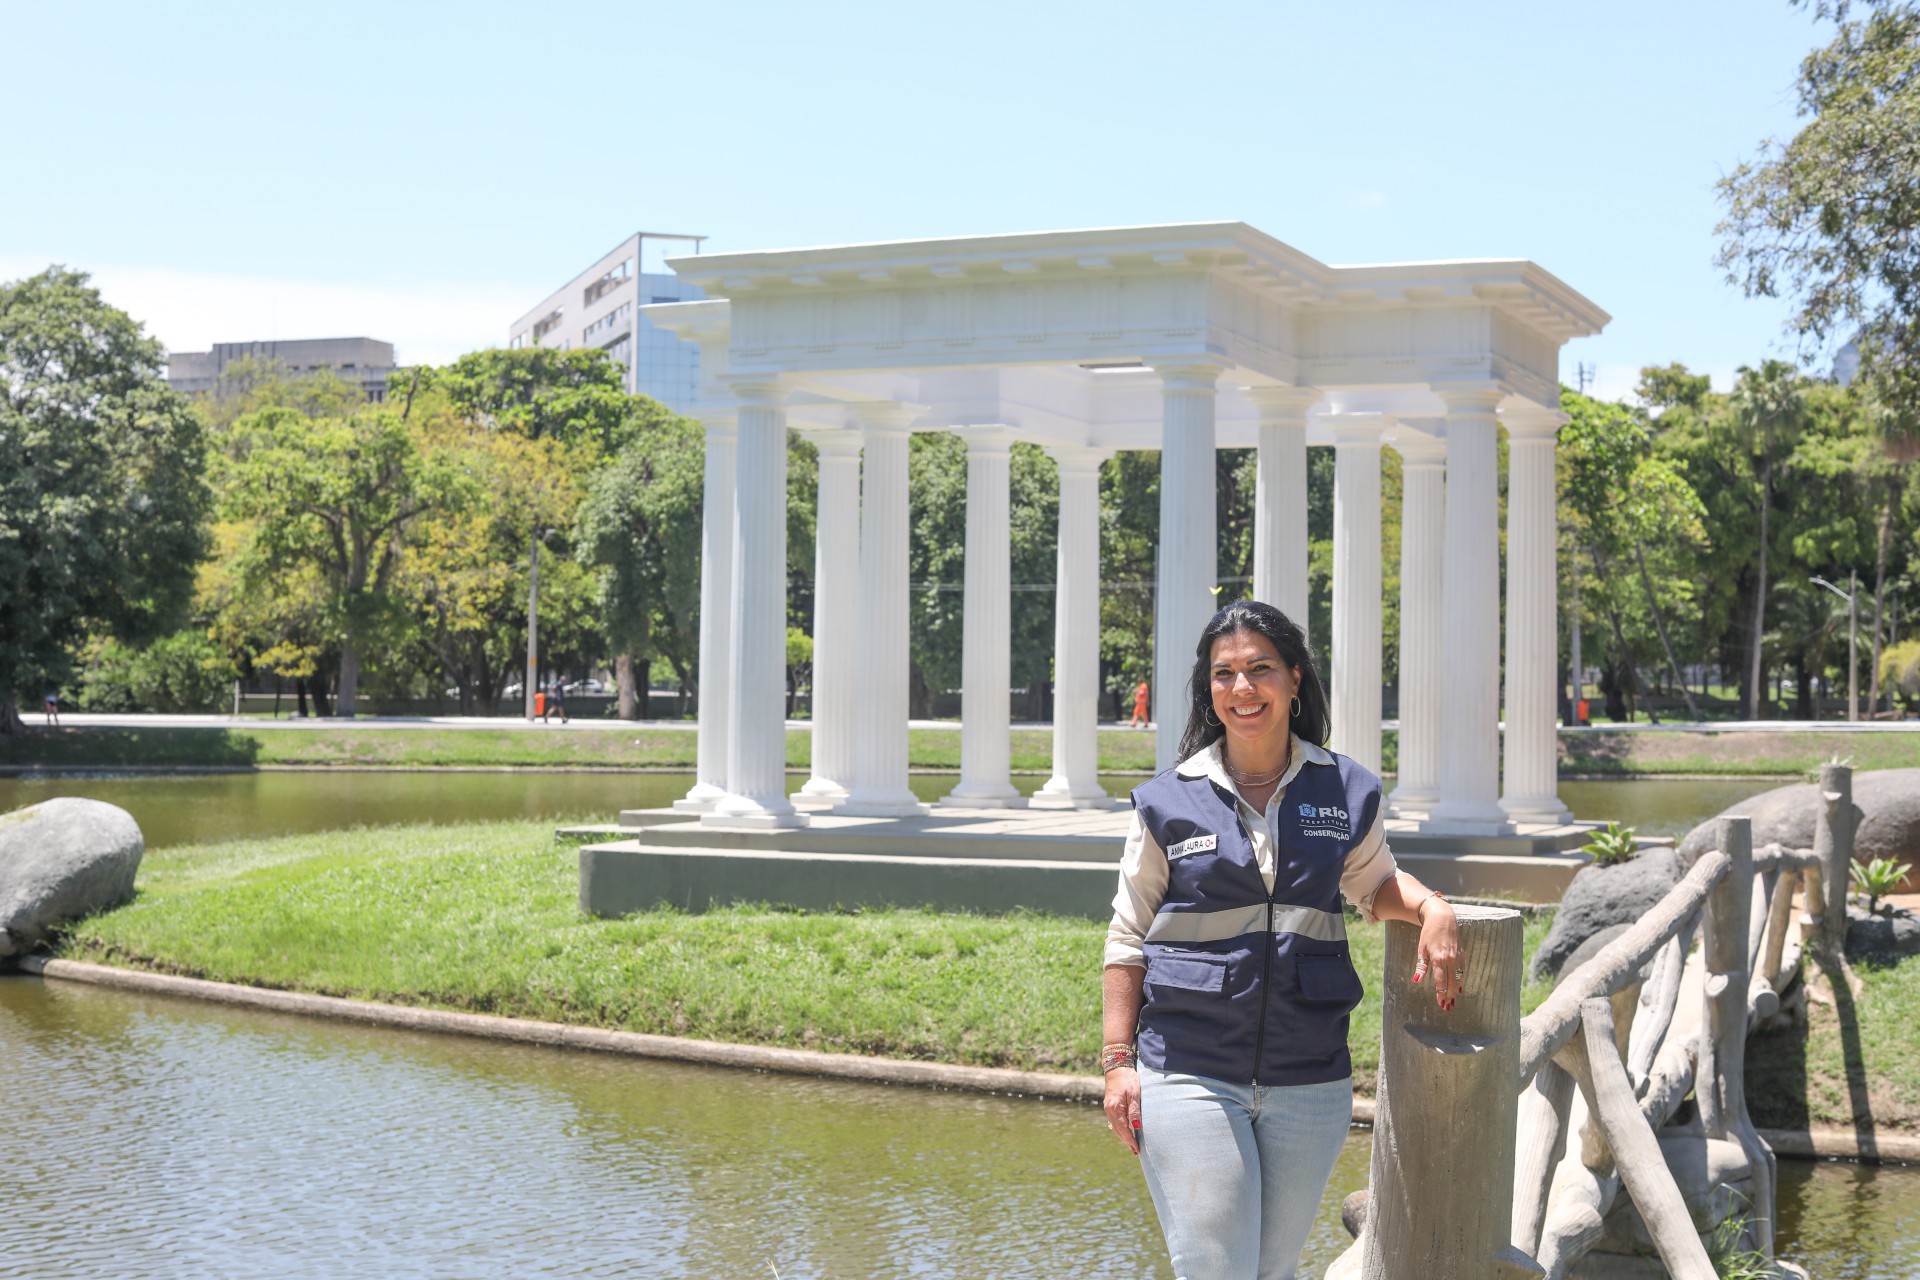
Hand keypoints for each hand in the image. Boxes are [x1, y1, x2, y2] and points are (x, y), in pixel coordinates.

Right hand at [1103, 1066, 1141, 1153]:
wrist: (1117, 1068)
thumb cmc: (1128, 1079)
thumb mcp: (1135, 1094)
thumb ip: (1135, 1110)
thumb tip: (1136, 1126)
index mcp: (1115, 1107)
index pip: (1123, 1129)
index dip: (1130, 1140)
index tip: (1137, 1149)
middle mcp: (1109, 1109)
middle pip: (1118, 1130)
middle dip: (1127, 1141)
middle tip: (1136, 1151)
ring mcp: (1108, 1108)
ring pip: (1115, 1127)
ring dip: (1123, 1137)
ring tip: (1132, 1145)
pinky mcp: (1110, 1106)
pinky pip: (1115, 1122)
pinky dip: (1121, 1129)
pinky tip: (1127, 1132)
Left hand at [1410, 897, 1462, 1011]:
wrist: (1443, 919)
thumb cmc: (1429, 934)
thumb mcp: (1422, 949)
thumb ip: (1421, 966)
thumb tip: (1416, 980)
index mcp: (1438, 959)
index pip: (1441, 981)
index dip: (1441, 993)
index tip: (1440, 1003)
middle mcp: (1450, 959)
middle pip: (1451, 983)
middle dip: (1449, 996)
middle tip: (1446, 1007)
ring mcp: (1458, 957)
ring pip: (1459, 979)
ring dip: (1456, 991)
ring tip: (1452, 1002)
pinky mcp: (1463, 955)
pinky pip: (1463, 972)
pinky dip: (1461, 981)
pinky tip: (1459, 989)